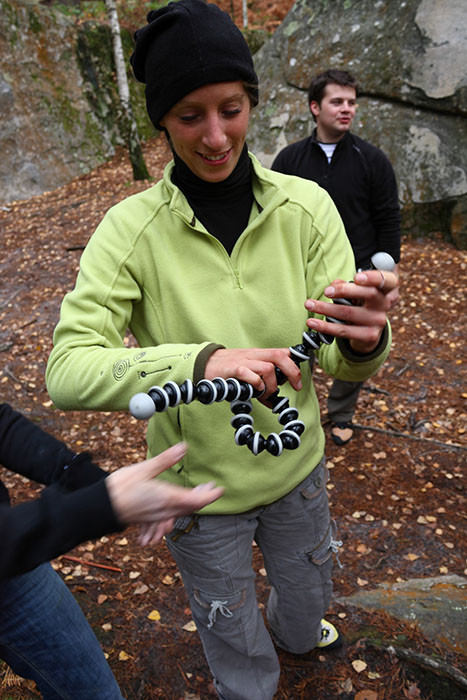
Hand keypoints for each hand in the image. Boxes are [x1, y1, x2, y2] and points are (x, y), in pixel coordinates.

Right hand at [105, 443, 222, 544]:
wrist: (100, 507)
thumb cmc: (121, 488)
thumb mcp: (144, 469)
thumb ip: (166, 459)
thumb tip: (184, 447)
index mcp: (167, 497)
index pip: (196, 500)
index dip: (210, 496)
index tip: (219, 489)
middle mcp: (165, 510)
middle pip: (190, 507)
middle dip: (202, 498)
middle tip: (209, 488)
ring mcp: (156, 516)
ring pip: (178, 514)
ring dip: (188, 505)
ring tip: (194, 496)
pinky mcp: (146, 519)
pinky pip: (164, 522)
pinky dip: (171, 518)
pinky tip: (170, 517)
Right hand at [204, 347, 301, 398]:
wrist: (204, 363)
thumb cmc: (228, 369)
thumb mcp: (249, 369)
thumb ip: (262, 380)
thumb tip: (274, 400)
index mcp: (259, 354)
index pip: (283, 352)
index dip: (295, 363)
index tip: (298, 379)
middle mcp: (254, 355)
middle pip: (280, 356)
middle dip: (292, 371)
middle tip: (296, 387)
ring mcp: (244, 361)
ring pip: (268, 367)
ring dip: (272, 385)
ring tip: (266, 395)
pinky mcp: (233, 369)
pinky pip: (249, 374)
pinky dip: (256, 384)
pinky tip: (255, 391)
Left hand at [305, 269, 398, 353]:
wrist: (366, 333)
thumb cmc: (358, 305)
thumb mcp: (354, 293)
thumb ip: (345, 286)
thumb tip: (334, 284)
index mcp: (383, 289)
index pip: (386, 280)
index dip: (373, 278)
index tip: (356, 277)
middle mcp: (383, 304)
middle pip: (368, 294)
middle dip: (344, 291)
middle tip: (326, 291)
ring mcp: (378, 321)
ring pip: (349, 313)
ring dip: (325, 308)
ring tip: (309, 305)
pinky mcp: (369, 336)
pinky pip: (343, 331)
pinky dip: (325, 326)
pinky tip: (312, 323)